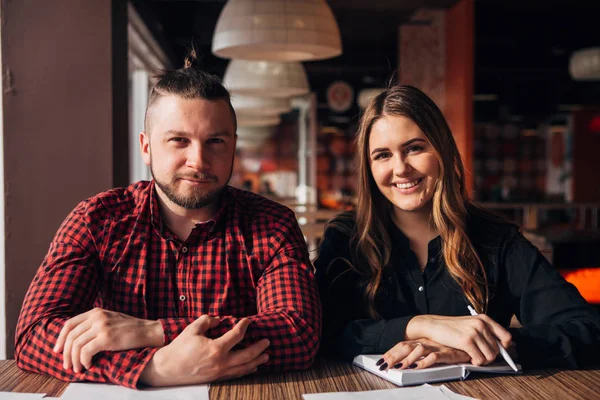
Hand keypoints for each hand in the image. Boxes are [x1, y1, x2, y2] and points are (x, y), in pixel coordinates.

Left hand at [53, 308, 163, 372]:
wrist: (147, 331)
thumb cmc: (130, 329)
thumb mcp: (110, 319)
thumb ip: (94, 324)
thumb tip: (76, 338)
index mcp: (95, 312)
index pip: (69, 324)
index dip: (60, 339)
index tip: (57, 350)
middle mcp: (96, 317)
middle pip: (70, 336)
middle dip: (65, 353)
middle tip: (67, 365)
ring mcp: (101, 326)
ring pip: (76, 345)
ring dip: (74, 360)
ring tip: (77, 368)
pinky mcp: (106, 338)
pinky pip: (86, 352)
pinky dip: (84, 361)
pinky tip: (89, 365)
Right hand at [140, 316, 269, 386]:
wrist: (167, 368)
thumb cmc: (179, 347)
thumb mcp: (192, 329)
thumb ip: (207, 320)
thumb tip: (218, 319)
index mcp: (216, 348)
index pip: (237, 335)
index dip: (244, 326)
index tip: (248, 321)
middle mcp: (221, 362)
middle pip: (247, 355)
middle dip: (259, 347)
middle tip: (267, 341)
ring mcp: (219, 372)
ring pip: (244, 368)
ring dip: (256, 361)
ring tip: (265, 356)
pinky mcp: (216, 379)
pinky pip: (236, 375)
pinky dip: (246, 370)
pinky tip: (251, 367)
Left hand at [378, 338, 469, 370]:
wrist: (468, 344)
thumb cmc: (449, 348)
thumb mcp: (431, 349)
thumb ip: (418, 354)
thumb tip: (401, 363)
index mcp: (421, 341)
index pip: (402, 345)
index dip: (390, 353)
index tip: (381, 361)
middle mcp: (426, 342)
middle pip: (406, 347)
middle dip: (393, 356)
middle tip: (384, 365)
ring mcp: (436, 347)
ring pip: (418, 350)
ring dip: (407, 359)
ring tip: (398, 367)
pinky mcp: (446, 353)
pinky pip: (433, 357)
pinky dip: (424, 362)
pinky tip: (417, 367)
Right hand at [406, 314, 511, 365]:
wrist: (434, 325)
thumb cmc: (451, 326)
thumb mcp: (471, 324)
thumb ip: (485, 332)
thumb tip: (501, 347)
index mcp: (484, 319)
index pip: (507, 337)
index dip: (504, 347)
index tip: (497, 351)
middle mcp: (481, 324)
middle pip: (497, 349)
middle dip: (489, 356)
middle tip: (479, 355)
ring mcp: (474, 332)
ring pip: (490, 356)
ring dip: (483, 360)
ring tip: (474, 356)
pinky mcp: (466, 341)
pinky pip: (479, 359)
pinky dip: (475, 362)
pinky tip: (469, 357)